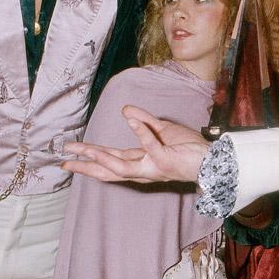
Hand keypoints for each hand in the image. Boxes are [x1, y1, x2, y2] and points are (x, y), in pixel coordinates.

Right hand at [62, 105, 210, 183]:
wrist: (212, 160)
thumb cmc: (188, 148)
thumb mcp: (162, 130)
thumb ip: (143, 121)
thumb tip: (124, 109)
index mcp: (141, 162)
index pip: (110, 162)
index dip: (89, 161)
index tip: (68, 158)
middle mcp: (144, 168)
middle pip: (109, 169)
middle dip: (87, 165)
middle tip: (66, 160)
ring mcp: (154, 166)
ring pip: (123, 165)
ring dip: (104, 156)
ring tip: (86, 146)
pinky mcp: (166, 160)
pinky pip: (150, 145)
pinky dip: (140, 132)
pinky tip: (130, 119)